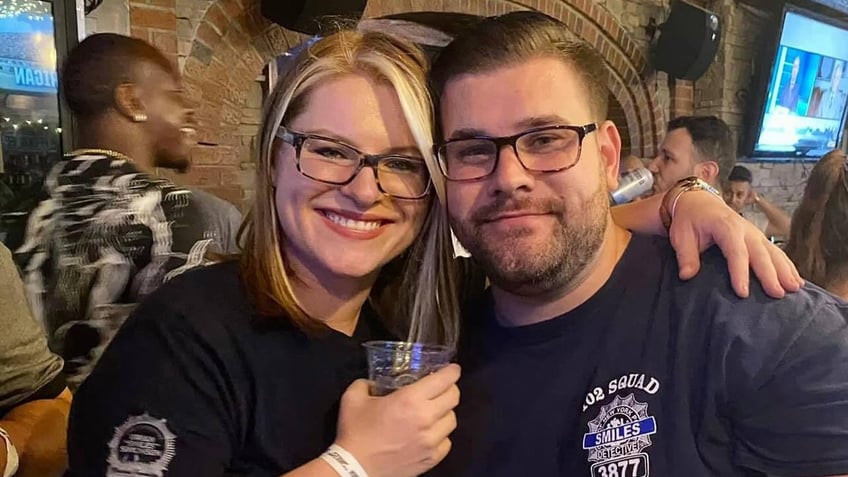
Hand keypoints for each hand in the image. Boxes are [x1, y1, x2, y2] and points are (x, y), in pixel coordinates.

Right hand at [335, 364, 460, 476]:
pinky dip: (441, 435)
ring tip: (434, 412)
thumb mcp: (353, 398)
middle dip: (450, 388)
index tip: (452, 369)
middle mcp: (426, 418)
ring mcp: (431, 441)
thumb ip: (365, 383)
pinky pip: (447, 442)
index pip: (444, 380)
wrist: (354, 468)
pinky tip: (430, 434)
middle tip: (441, 388)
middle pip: (454, 398)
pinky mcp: (431, 459)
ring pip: (452, 420)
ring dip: (445, 412)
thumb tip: (372, 382)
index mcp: (410, 399)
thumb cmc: (355, 431)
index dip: (452, 371)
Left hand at [668, 190, 802, 297]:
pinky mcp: (759, 238)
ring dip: (785, 270)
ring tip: (794, 289)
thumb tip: (687, 275)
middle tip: (777, 294)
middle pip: (760, 253)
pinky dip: (788, 266)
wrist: (698, 202)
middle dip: (770, 274)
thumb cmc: (689, 220)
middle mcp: (745, 229)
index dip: (740, 272)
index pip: (735, 251)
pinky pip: (776, 252)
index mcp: (725, 226)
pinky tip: (797, 280)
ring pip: (773, 252)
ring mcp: (755, 233)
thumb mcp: (681, 235)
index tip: (743, 292)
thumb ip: (686, 255)